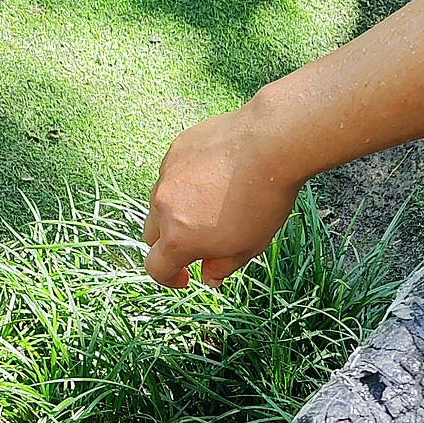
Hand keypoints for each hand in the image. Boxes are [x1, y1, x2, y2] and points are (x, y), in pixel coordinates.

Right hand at [144, 102, 303, 288]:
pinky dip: (186, 181)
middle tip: (197, 241)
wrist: (270, 144)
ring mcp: (167, 174)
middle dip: (170, 243)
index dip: (169, 278)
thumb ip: (222, 267)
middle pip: (152, 234)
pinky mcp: (177, 149)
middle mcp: (164, 206)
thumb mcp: (248, 247)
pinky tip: (214, 175)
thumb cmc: (263, 200)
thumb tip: (208, 276)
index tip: (184, 277)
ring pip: (161, 201)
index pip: (156, 268)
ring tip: (210, 204)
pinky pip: (173, 172)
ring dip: (176, 210)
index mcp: (178, 239)